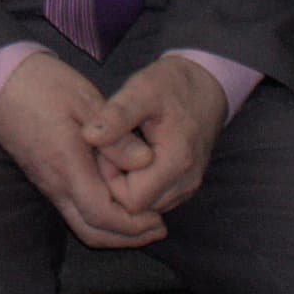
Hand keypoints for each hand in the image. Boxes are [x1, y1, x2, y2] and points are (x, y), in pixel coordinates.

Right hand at [0, 52, 164, 247]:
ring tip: (145, 221)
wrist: (2, 84)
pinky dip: (102, 219)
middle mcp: (55, 183)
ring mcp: (49, 186)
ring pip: (82, 227)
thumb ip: (116, 137)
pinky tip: (121, 203)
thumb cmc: (44, 86)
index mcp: (67, 163)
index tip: (159, 217)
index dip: (133, 223)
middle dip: (128, 237)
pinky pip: (75, 213)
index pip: (101, 213)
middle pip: (92, 231)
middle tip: (158, 227)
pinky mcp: (47, 182)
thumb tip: (146, 161)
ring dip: (115, 232)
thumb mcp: (87, 101)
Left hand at [84, 56, 228, 221]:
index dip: (109, 179)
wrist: (205, 85)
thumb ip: (116, 115)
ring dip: (126, 186)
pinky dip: (138, 185)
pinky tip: (131, 159)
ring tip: (120, 152)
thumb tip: (88, 136)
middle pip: (137, 209)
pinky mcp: (185, 187)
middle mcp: (185, 183)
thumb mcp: (141, 91)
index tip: (104, 149)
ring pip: (145, 208)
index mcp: (176, 162)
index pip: (130, 200)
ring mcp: (187, 188)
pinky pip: (154, 200)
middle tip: (109, 149)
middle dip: (115, 185)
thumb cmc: (172, 84)